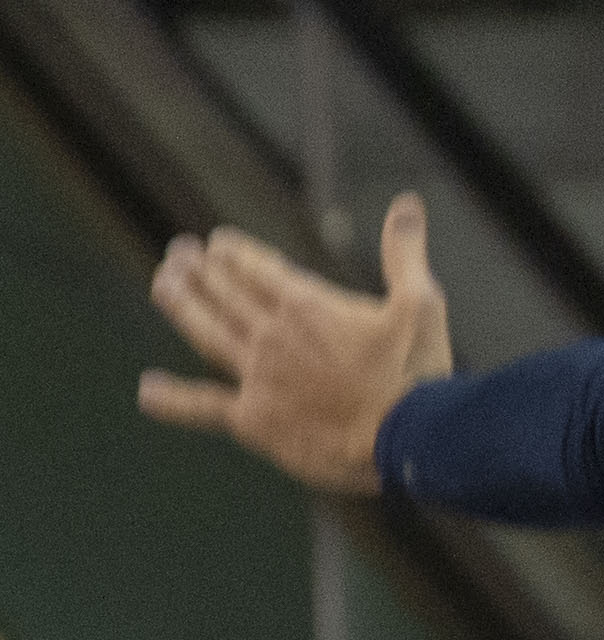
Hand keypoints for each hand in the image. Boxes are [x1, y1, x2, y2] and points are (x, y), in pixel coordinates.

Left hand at [138, 194, 454, 495]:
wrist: (402, 437)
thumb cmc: (415, 369)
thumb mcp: (420, 300)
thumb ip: (404, 251)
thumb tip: (406, 202)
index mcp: (310, 306)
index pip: (260, 271)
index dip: (236, 254)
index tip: (216, 241)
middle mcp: (274, 337)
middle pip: (226, 295)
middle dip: (201, 270)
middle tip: (177, 251)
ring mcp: (258, 378)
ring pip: (208, 334)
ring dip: (183, 307)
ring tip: (162, 283)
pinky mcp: (253, 419)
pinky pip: (204, 406)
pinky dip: (174, 399)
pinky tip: (148, 390)